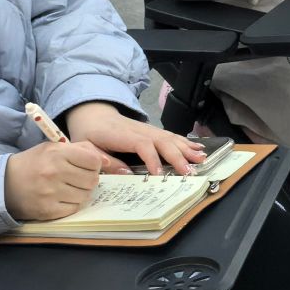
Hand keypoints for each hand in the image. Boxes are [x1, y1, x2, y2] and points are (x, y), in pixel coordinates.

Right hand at [4, 140, 127, 221]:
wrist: (4, 183)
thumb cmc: (34, 163)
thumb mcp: (54, 148)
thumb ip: (82, 150)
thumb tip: (106, 161)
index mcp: (57, 153)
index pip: (93, 160)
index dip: (95, 164)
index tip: (87, 166)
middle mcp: (54, 172)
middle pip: (92, 180)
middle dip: (89, 179)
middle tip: (78, 178)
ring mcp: (51, 193)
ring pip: (85, 196)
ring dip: (81, 193)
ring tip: (69, 188)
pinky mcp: (47, 210)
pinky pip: (74, 208)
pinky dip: (71, 204)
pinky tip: (61, 198)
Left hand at [63, 101, 205, 174]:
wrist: (93, 114)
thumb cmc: (89, 133)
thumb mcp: (88, 148)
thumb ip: (106, 161)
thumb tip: (126, 173)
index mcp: (122, 135)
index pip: (142, 145)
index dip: (152, 160)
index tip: (160, 175)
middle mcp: (139, 130)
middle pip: (162, 141)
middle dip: (178, 156)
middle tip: (189, 171)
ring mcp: (148, 129)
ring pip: (170, 137)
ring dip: (187, 148)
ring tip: (201, 159)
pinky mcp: (152, 131)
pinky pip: (171, 136)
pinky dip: (186, 142)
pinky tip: (198, 147)